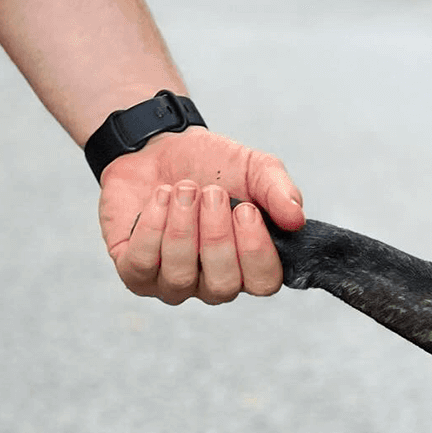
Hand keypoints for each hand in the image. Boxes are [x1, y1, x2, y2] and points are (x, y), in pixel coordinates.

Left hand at [98, 128, 304, 303]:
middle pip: (223, 285)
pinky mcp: (134, 272)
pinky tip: (160, 197)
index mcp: (249, 263)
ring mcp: (173, 282)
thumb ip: (280, 191)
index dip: (255, 251)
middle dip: (216, 236)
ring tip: (183, 188)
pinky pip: (142, 265)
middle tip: (211, 192)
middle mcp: (213, 281)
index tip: (246, 208)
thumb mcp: (255, 168)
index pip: (264, 283)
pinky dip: (152, 225)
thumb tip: (297, 219)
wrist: (158, 146)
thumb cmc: (212, 165)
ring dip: (183, 226)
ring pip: (180, 276)